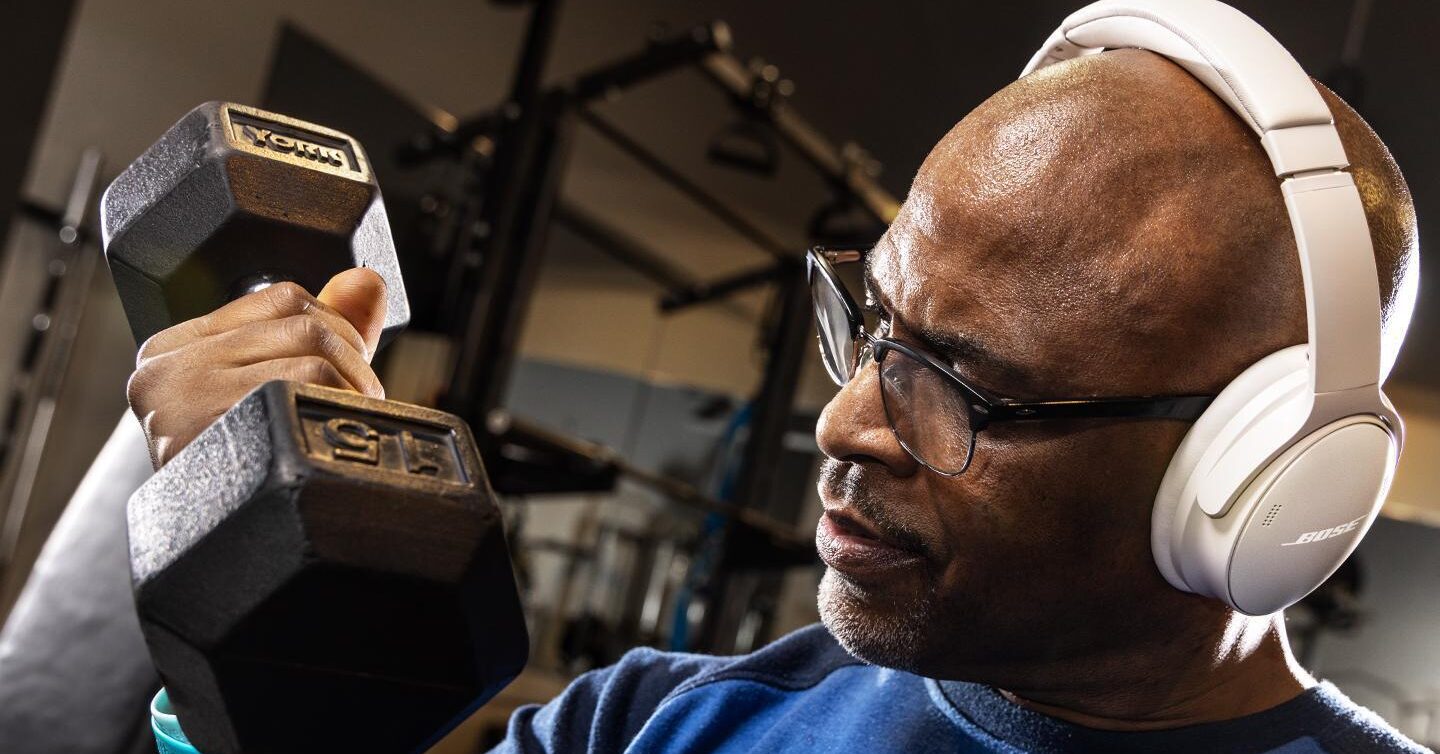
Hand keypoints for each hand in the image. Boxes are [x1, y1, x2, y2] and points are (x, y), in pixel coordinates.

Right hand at [127, 268, 387, 468]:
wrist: (225, 557)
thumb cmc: (249, 474)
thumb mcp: (274, 386)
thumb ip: (322, 328)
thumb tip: (367, 281)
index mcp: (170, 352)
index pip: (280, 296)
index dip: (337, 329)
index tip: (346, 372)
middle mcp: (164, 369)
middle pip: (305, 321)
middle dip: (354, 363)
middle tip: (356, 408)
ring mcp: (180, 397)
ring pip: (314, 350)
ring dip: (355, 390)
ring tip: (344, 428)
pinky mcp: (205, 424)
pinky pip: (304, 382)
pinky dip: (337, 407)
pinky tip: (329, 442)